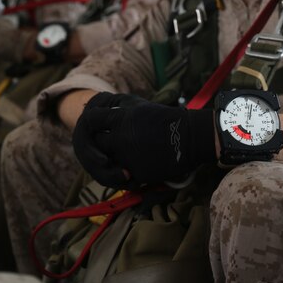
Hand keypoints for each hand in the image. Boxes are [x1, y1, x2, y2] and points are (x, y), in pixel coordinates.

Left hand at [72, 92, 215, 189]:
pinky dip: (119, 175)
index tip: (96, 126)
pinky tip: (127, 169)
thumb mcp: (137, 104)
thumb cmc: (164, 118)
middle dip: (97, 144)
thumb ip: (112, 105)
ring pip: (103, 164)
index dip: (90, 123)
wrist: (192, 137)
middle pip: (94, 143)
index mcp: (121, 119)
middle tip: (102, 145)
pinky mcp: (138, 174)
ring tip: (112, 160)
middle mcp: (122, 138)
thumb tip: (89, 106)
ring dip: (105, 163)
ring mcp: (129, 157)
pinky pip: (119, 177)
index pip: (90, 120)